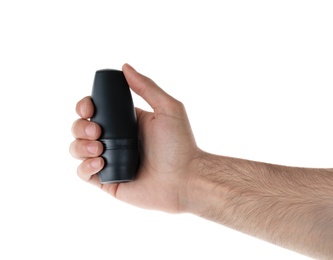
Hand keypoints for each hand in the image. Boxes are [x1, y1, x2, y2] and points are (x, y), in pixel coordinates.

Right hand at [70, 64, 200, 212]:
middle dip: (80, 127)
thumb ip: (147, 87)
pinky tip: (101, 164)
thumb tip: (125, 67)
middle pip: (80, 128)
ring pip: (77, 149)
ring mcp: (110, 161)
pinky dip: (85, 167)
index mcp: (125, 122)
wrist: (185, 179)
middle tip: (97, 132)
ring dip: (80, 146)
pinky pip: (83, 173)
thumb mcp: (168, 109)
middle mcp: (115, 140)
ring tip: (99, 148)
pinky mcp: (108, 181)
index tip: (89, 108)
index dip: (85, 107)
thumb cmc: (180, 145)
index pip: (95, 110)